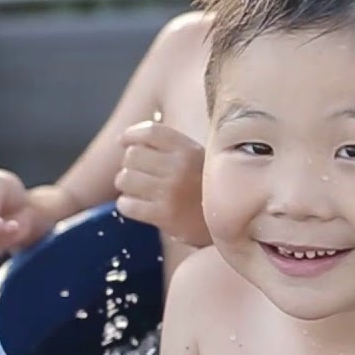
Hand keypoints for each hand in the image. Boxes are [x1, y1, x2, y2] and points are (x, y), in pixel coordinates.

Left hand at [115, 120, 209, 245]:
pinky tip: (137, 205)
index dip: (131, 135)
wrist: (231, 222)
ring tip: (137, 189)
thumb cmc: (208, 188)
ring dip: (126, 184)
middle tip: (138, 173)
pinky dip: (126, 204)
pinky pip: (126, 205)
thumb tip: (127, 139)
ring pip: (125, 179)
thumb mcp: (199, 158)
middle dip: (130, 164)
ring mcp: (170, 192)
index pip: (150, 132)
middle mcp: (178, 167)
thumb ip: (171, 147)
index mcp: (188, 149)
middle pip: (132, 155)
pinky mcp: (163, 216)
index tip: (123, 141)